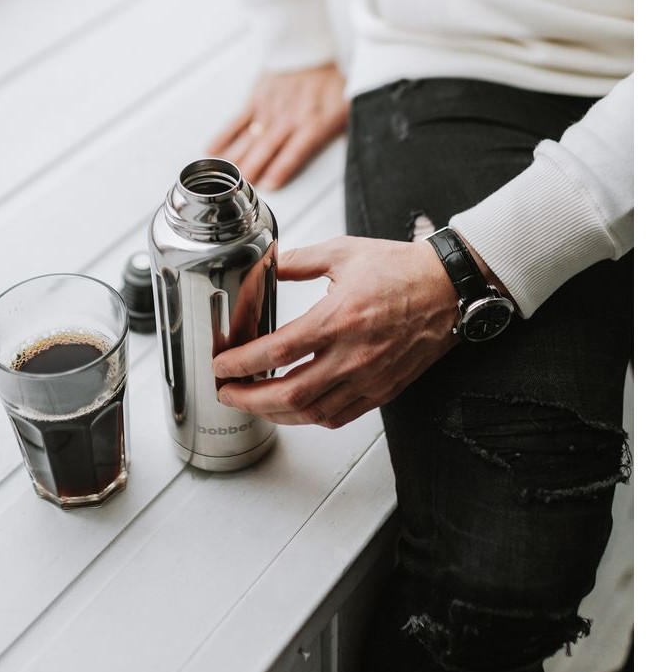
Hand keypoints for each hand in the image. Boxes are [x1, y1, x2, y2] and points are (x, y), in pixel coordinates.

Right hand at [207, 63, 348, 189]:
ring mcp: (268, 109)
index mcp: (312, 121)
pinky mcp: (254, 101)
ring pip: (250, 137)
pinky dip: (224, 137)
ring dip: (237, 158)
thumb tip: (358, 155)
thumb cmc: (327, 81)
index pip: (296, 149)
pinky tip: (213, 151)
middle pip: (268, 147)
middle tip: (241, 187)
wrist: (305, 47)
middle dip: (253, 168)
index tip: (270, 184)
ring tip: (224, 179)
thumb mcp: (347, 105)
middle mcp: (288, 117)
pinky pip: (236, 121)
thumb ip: (346, 131)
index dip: (282, 167)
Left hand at [212, 237, 458, 427]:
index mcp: (339, 318)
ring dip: (275, 413)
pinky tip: (294, 409)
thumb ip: (298, 261)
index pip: (278, 351)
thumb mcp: (343, 253)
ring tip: (253, 402)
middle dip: (249, 399)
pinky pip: (340, 417)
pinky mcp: (383, 390)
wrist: (449, 288)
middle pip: (290, 394)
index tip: (221, 365)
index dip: (242, 363)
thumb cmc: (401, 269)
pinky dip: (310, 418)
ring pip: (312, 413)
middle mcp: (354, 354)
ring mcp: (370, 377)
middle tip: (227, 392)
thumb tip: (265, 267)